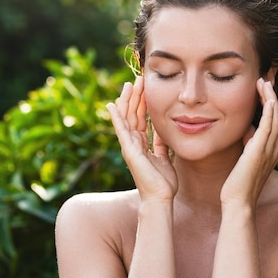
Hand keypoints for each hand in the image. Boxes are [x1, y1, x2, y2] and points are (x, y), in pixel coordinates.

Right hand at [107, 77, 177, 201]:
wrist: (160, 198)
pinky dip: (116, 117)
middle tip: (137, 79)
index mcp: (142, 143)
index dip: (142, 102)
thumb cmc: (163, 182)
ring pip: (126, 118)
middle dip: (135, 96)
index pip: (140, 117)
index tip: (144, 87)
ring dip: (127, 101)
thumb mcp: (164, 156)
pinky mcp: (129, 150)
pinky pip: (121, 130)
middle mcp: (133, 143)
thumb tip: (162, 130)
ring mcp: (129, 146)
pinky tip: (112, 105)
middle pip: (132, 114)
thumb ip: (161, 143)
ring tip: (128, 85)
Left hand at [220, 78, 277, 207]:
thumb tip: (247, 129)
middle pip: (277, 114)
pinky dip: (269, 109)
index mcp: (271, 150)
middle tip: (266, 78)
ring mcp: (270, 149)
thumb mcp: (244, 158)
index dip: (270, 103)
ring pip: (274, 116)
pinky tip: (267, 97)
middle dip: (271, 95)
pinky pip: (269, 125)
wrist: (238, 202)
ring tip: (264, 81)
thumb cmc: (237, 183)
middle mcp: (274, 148)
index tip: (263, 88)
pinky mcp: (261, 149)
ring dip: (270, 97)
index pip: (272, 120)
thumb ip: (248, 143)